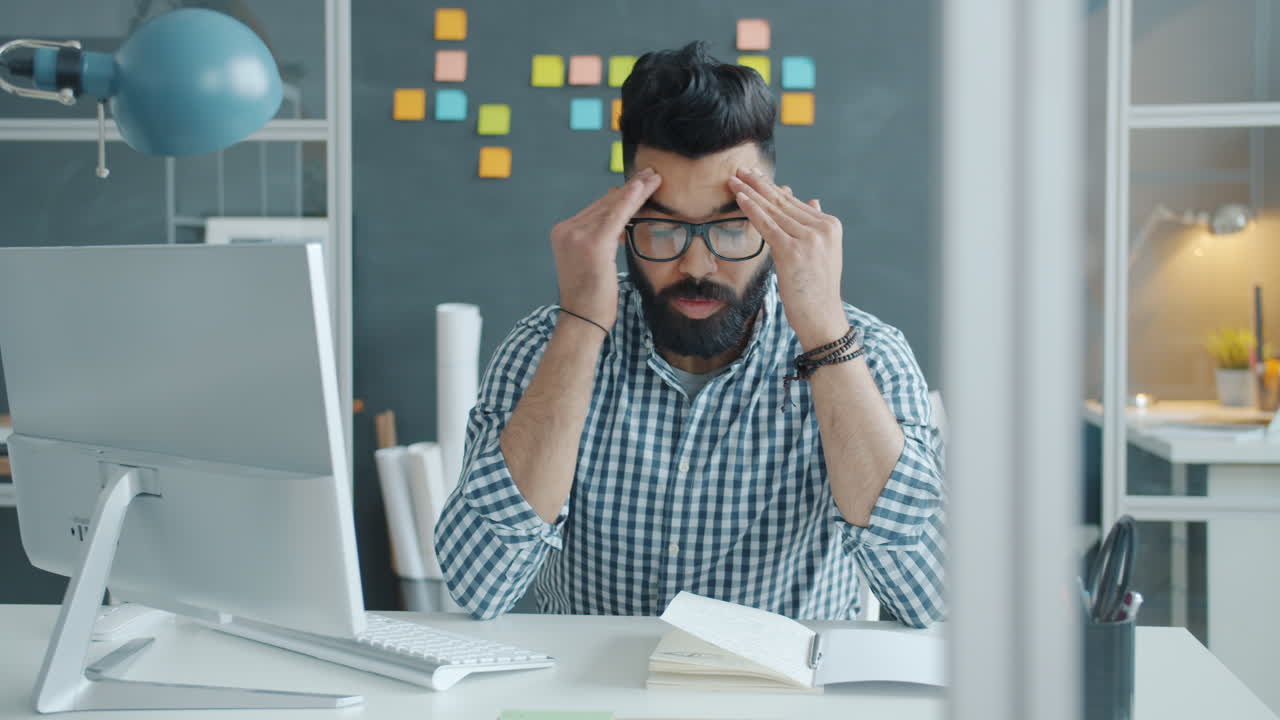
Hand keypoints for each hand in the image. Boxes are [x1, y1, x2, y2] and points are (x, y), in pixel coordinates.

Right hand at [550, 168, 661, 329]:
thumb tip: (618, 224)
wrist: (582, 320)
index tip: (637, 184)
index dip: (619, 196)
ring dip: (636, 190)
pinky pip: (617, 215)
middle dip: (629, 188)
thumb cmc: (591, 298)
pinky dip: (631, 199)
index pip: (596, 210)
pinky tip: (644, 187)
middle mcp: (566, 231)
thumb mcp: (593, 263)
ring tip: (654, 177)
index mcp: (563, 233)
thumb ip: (601, 240)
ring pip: (612, 206)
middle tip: (650, 173)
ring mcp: (577, 235)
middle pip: (604, 204)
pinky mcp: (593, 243)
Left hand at [729, 168, 847, 349]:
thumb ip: (814, 227)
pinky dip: (752, 210)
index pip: (794, 203)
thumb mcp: (821, 253)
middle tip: (740, 170)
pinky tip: (740, 198)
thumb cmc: (816, 289)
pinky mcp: (793, 251)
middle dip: (759, 185)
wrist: (821, 317)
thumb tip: (812, 201)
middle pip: (783, 202)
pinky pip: (767, 225)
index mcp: (830, 225)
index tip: (756, 177)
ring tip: (734, 181)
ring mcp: (809, 239)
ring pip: (773, 211)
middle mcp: (822, 228)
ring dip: (751, 193)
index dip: (772, 188)